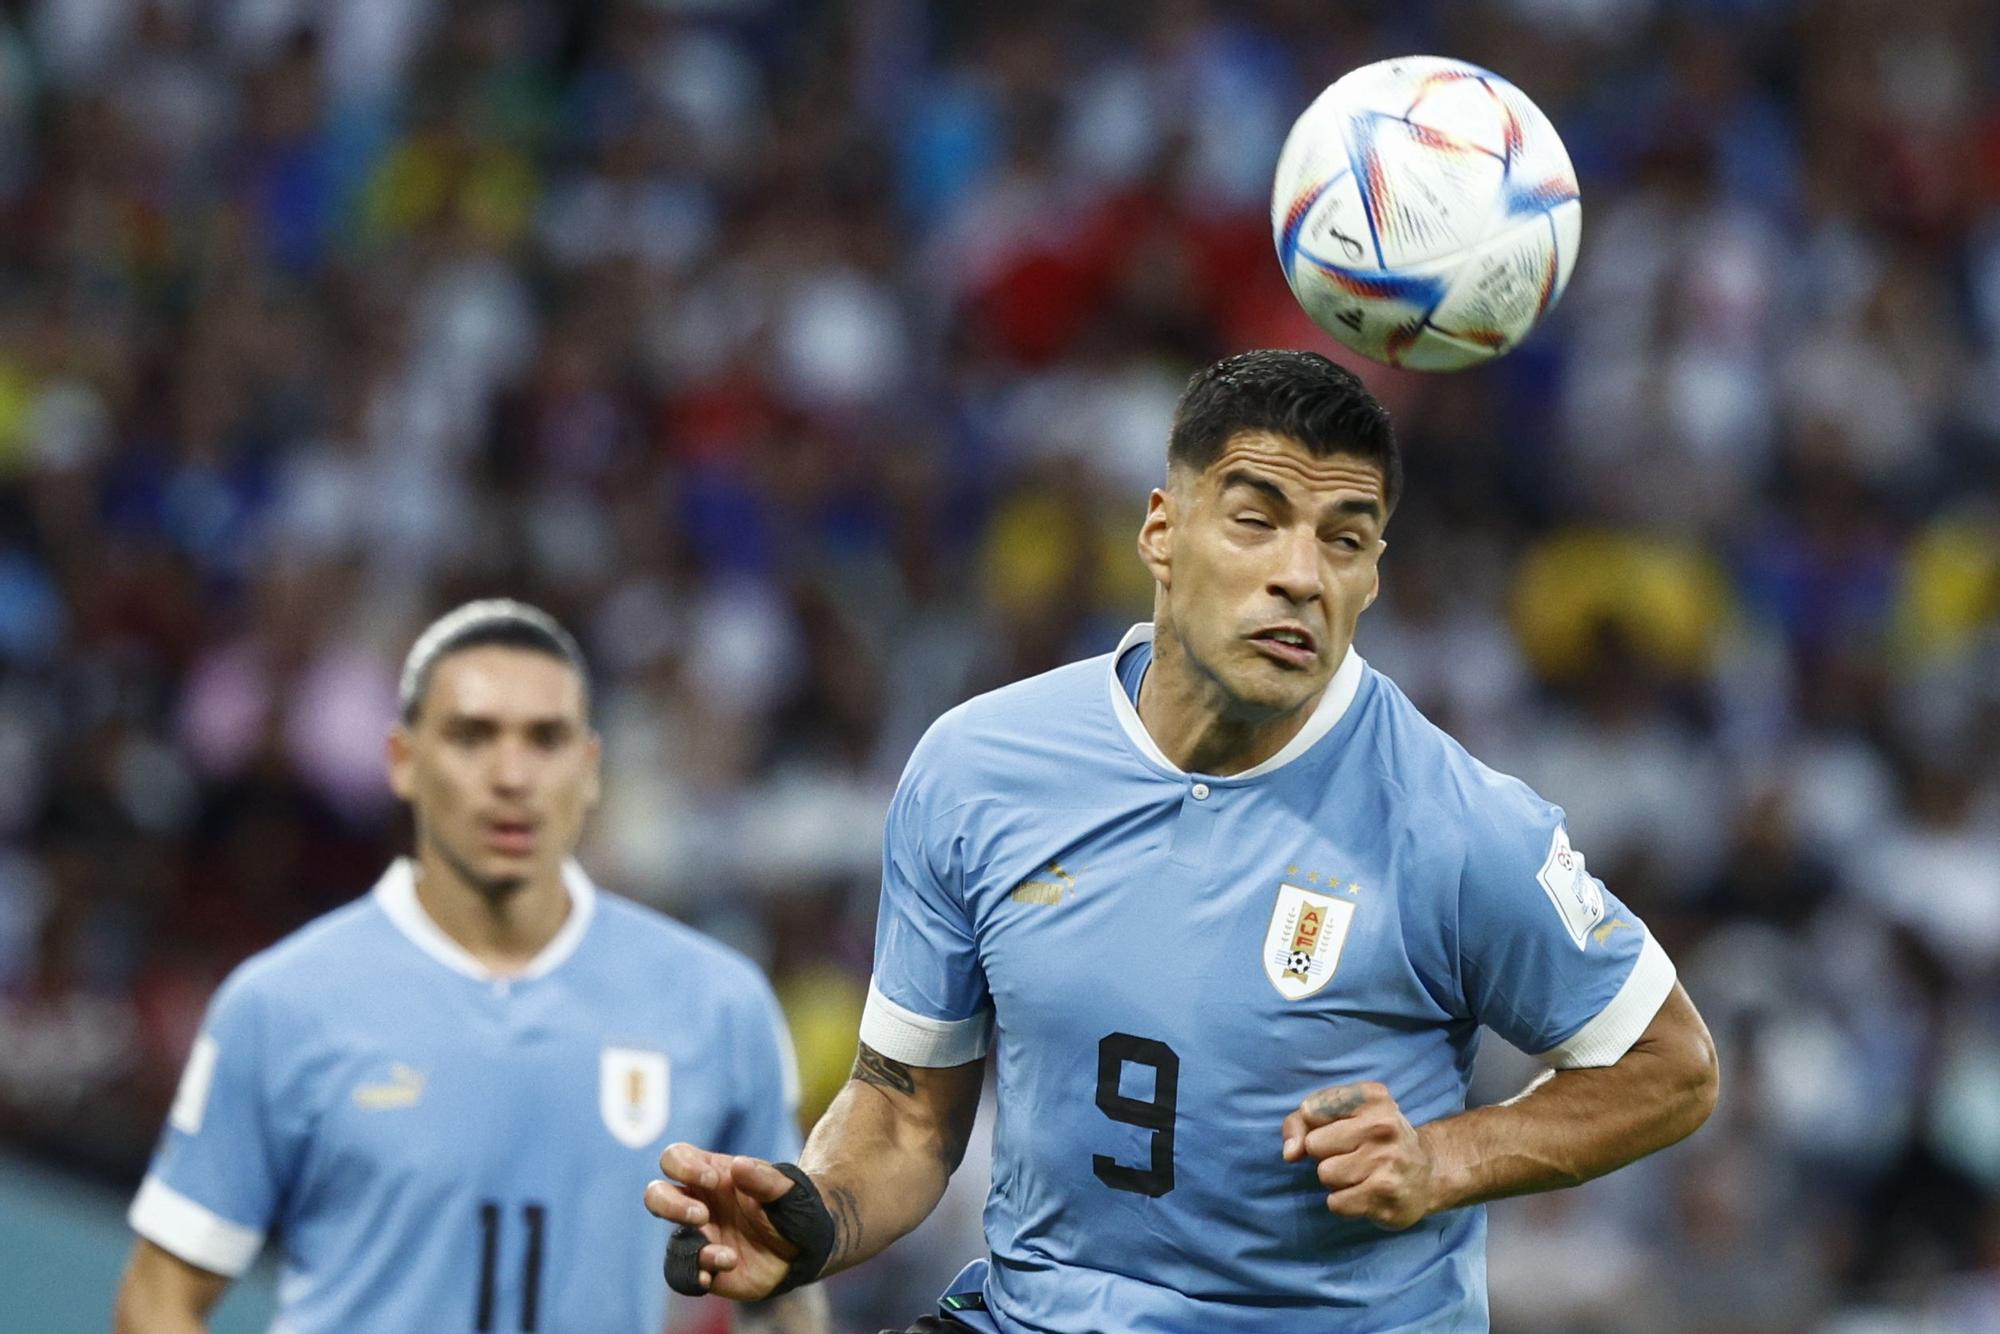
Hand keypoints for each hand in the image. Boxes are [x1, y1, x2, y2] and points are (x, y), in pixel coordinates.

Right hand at [644, 1144, 802, 1298]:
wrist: (807, 1248)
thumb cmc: (792, 1208)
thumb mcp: (787, 1190)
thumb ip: (765, 1179)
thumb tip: (738, 1165)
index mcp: (712, 1175)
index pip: (674, 1158)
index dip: (683, 1166)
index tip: (711, 1179)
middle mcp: (699, 1204)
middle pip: (656, 1196)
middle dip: (670, 1205)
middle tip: (703, 1216)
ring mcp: (701, 1238)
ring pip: (670, 1241)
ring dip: (691, 1249)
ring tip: (728, 1256)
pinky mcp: (706, 1267)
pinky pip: (682, 1274)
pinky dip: (691, 1276)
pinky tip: (712, 1276)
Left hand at [1280, 1082, 1435, 1229]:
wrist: (1428, 1173)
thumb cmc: (1372, 1139)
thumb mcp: (1340, 1115)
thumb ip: (1301, 1123)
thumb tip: (1290, 1153)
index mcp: (1372, 1097)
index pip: (1310, 1110)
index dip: (1314, 1125)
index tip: (1337, 1128)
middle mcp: (1384, 1126)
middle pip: (1314, 1145)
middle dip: (1326, 1154)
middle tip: (1353, 1154)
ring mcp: (1388, 1162)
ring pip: (1325, 1175)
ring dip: (1336, 1180)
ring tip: (1361, 1174)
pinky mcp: (1387, 1196)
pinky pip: (1336, 1203)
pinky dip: (1344, 1202)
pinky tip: (1365, 1193)